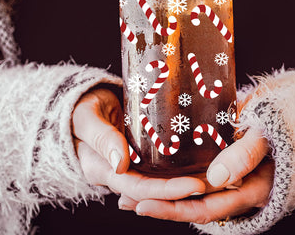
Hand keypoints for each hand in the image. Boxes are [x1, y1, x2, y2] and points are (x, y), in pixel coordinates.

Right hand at [72, 88, 204, 199]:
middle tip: (215, 182)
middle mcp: (118, 172)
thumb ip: (101, 138)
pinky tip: (199, 159)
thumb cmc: (79, 109)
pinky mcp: (137, 152)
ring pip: (158, 178)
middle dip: (183, 189)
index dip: (167, 190)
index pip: (139, 187)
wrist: (81, 104)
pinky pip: (157, 163)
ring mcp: (129, 163)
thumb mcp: (86, 119)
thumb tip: (121, 164)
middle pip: (153, 188)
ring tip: (214, 175)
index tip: (195, 185)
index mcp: (102, 169)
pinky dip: (177, 165)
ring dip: (183, 180)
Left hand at [121, 128, 272, 223]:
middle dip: (159, 205)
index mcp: (249, 191)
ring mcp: (228, 180)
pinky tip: (154, 170)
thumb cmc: (281, 125)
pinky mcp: (222, 166)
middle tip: (125, 200)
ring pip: (191, 193)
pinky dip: (173, 176)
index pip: (205, 209)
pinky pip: (195, 176)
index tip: (143, 205)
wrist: (290, 117)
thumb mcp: (265, 138)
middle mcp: (235, 191)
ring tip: (129, 190)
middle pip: (192, 205)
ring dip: (162, 193)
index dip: (173, 210)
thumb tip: (214, 179)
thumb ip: (245, 155)